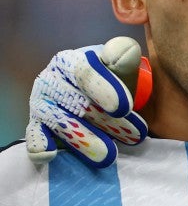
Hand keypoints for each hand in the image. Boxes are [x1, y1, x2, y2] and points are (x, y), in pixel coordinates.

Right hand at [25, 38, 147, 168]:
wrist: (91, 94)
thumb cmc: (108, 79)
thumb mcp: (118, 66)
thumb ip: (123, 58)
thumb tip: (127, 50)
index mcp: (68, 62)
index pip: (85, 74)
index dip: (105, 90)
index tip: (124, 107)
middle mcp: (50, 82)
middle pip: (78, 104)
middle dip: (108, 122)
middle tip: (135, 135)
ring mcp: (41, 105)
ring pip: (61, 124)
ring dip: (85, 140)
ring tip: (109, 155)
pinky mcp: (38, 125)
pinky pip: (35, 135)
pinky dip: (39, 145)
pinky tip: (49, 154)